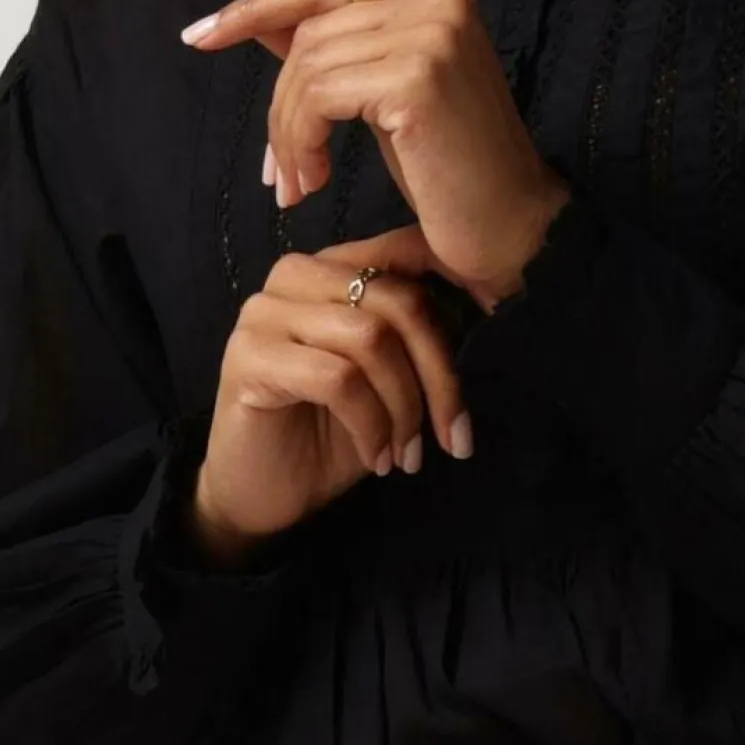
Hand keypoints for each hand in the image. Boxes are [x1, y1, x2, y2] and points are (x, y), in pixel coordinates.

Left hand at [182, 0, 569, 303]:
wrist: (512, 228)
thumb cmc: (451, 171)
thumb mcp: (385, 97)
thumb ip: (338, 53)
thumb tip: (262, 24)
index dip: (256, 8)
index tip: (199, 35)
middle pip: (309, 32)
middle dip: (278, 104)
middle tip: (279, 172)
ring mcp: (432, 33)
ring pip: (306, 67)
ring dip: (286, 134)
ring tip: (298, 184)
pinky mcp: (417, 76)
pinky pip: (319, 97)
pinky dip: (301, 142)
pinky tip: (314, 181)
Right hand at [191, 225, 471, 565]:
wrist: (259, 494)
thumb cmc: (332, 431)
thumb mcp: (392, 376)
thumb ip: (422, 332)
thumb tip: (490, 303)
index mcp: (334, 266)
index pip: (408, 250)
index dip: (461, 284)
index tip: (497, 328)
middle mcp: (296, 274)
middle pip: (398, 301)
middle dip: (439, 374)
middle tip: (454, 435)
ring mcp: (265, 311)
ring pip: (371, 339)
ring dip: (405, 407)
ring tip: (408, 454)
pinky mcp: (247, 356)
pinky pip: (338, 380)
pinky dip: (371, 425)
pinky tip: (376, 459)